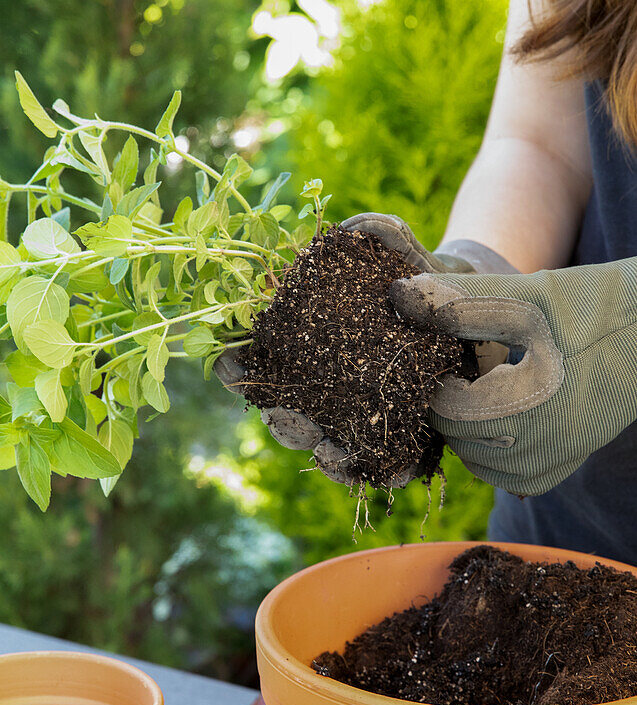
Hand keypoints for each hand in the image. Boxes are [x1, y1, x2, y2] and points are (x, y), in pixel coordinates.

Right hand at [215, 213, 510, 487]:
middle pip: (283, 413)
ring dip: (323, 453)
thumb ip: (369, 233)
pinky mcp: (393, 435)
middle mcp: (317, 385)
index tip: (238, 366)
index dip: (236, 366)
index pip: (252, 359)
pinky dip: (376, 469)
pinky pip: (377, 462)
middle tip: (294, 419)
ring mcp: (352, 414)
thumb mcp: (392, 243)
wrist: (468, 301)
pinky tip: (384, 471)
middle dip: (284, 420)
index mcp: (299, 341)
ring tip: (332, 453)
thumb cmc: (412, 267)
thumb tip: (348, 233)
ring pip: (324, 444)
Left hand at [390, 259, 636, 494]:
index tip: (444, 354)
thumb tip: (398, 298)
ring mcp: (559, 459)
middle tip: (457, 370)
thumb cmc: (590, 307)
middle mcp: (546, 443)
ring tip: (476, 390)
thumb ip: (459, 302)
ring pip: (482, 466)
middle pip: (461, 441)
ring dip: (467, 431)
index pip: (449, 411)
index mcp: (532, 402)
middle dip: (448, 405)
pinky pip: (513, 477)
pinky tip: (500, 416)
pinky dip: (495, 453)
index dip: (435, 381)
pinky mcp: (568, 463)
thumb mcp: (523, 297)